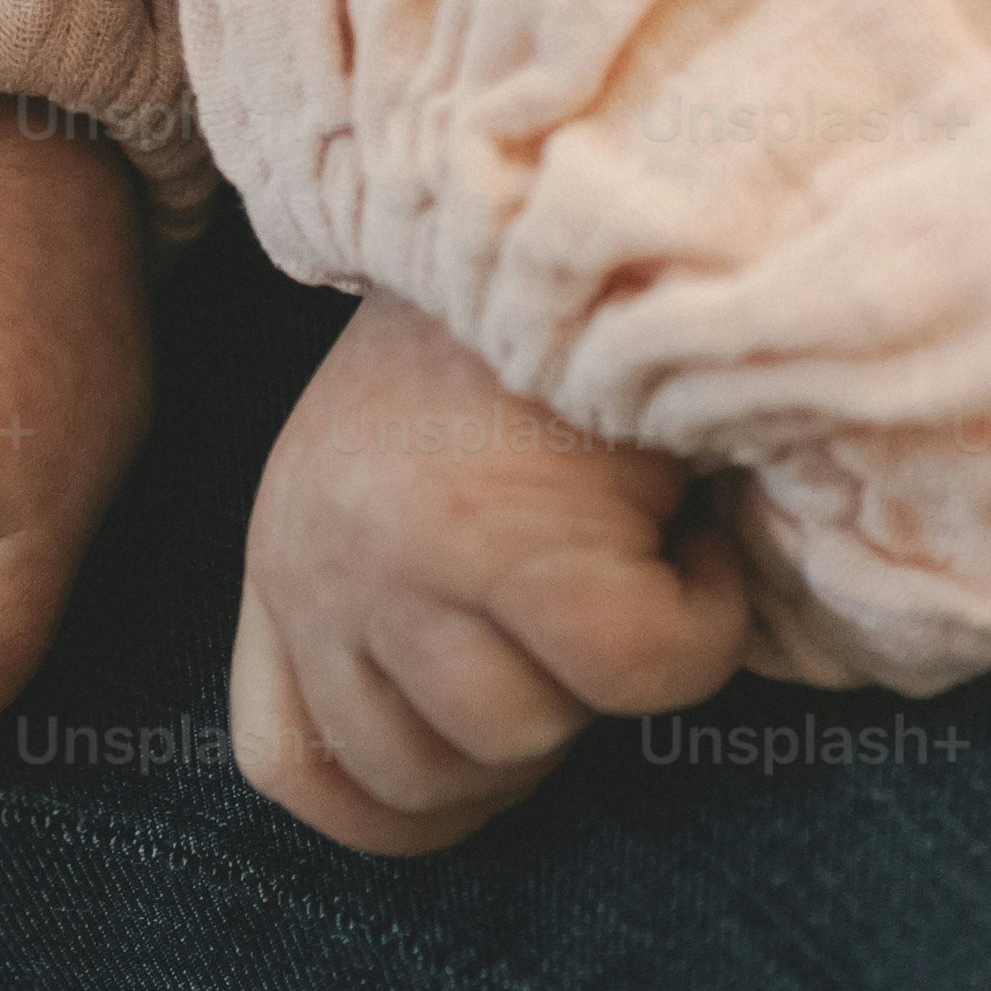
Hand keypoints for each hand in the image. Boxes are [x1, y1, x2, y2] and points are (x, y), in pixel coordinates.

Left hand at [231, 291, 747, 854]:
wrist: (585, 184)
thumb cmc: (528, 334)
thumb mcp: (415, 471)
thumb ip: (411, 603)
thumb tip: (497, 765)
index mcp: (289, 545)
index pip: (290, 765)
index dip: (407, 806)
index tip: (506, 776)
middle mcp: (320, 557)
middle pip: (425, 775)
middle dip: (544, 720)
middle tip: (603, 598)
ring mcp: (402, 554)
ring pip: (532, 732)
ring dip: (622, 657)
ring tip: (641, 530)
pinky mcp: (507, 537)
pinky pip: (636, 673)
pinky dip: (701, 617)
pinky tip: (693, 518)